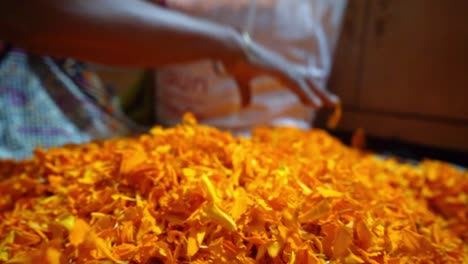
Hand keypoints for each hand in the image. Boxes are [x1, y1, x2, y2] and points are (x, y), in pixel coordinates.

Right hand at [220, 33, 338, 108]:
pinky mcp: (279, 69)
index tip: (317, 102)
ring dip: (318, 94)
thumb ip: (246, 93)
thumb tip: (245, 106)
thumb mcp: (242, 82)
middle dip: (320, 92)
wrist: (229, 50)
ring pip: (305, 83)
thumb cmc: (234, 62)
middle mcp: (283, 67)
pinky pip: (296, 84)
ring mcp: (282, 67)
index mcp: (277, 69)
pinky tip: (315, 103)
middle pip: (307, 81)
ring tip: (330, 104)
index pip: (298, 82)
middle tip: (334, 102)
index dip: (308, 92)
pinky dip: (306, 94)